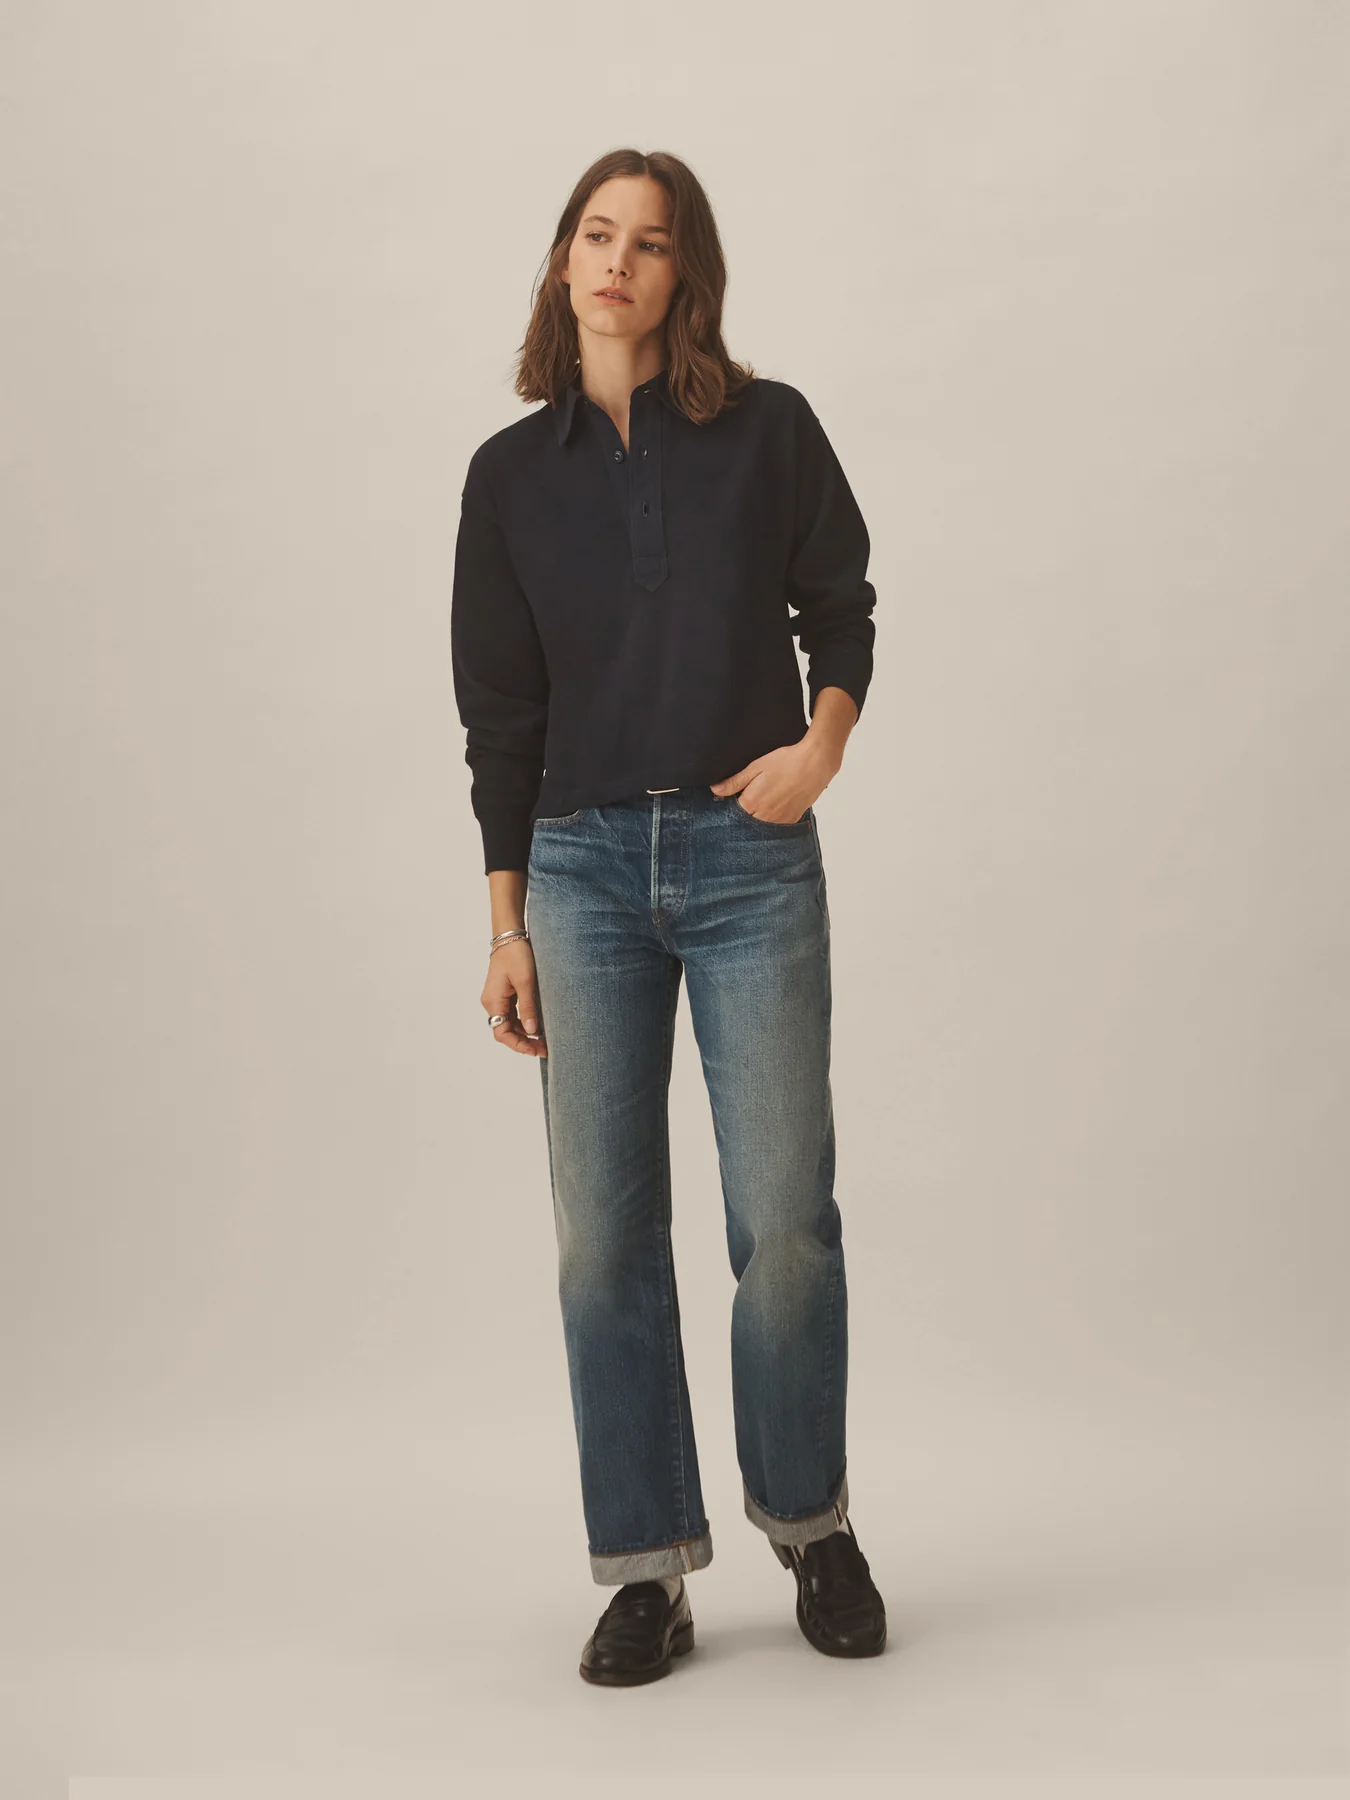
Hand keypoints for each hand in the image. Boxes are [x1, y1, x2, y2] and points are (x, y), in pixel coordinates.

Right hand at [482, 938, 546, 1056]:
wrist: (510, 936)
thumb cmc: (516, 955)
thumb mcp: (525, 982)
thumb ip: (527, 1008)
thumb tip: (532, 1030)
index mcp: (493, 1001)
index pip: (502, 1033)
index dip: (518, 1044)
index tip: (535, 1050)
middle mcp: (492, 1002)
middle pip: (506, 1030)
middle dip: (524, 1042)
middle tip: (544, 1048)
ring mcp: (498, 998)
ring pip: (510, 1024)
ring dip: (525, 1033)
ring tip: (544, 1040)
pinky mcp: (505, 993)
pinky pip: (513, 1013)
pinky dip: (524, 1022)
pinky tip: (538, 1026)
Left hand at [709, 735, 838, 823]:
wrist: (815, 763)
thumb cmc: (786, 762)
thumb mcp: (756, 767)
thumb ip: (735, 782)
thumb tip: (716, 790)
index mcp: (752, 802)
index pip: (731, 814)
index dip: (730, 807)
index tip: (732, 800)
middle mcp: (764, 816)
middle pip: (745, 823)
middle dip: (743, 815)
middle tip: (749, 799)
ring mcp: (779, 820)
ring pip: (760, 827)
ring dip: (757, 819)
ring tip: (763, 802)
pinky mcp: (792, 820)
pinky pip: (776, 827)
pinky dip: (771, 820)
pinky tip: (774, 806)